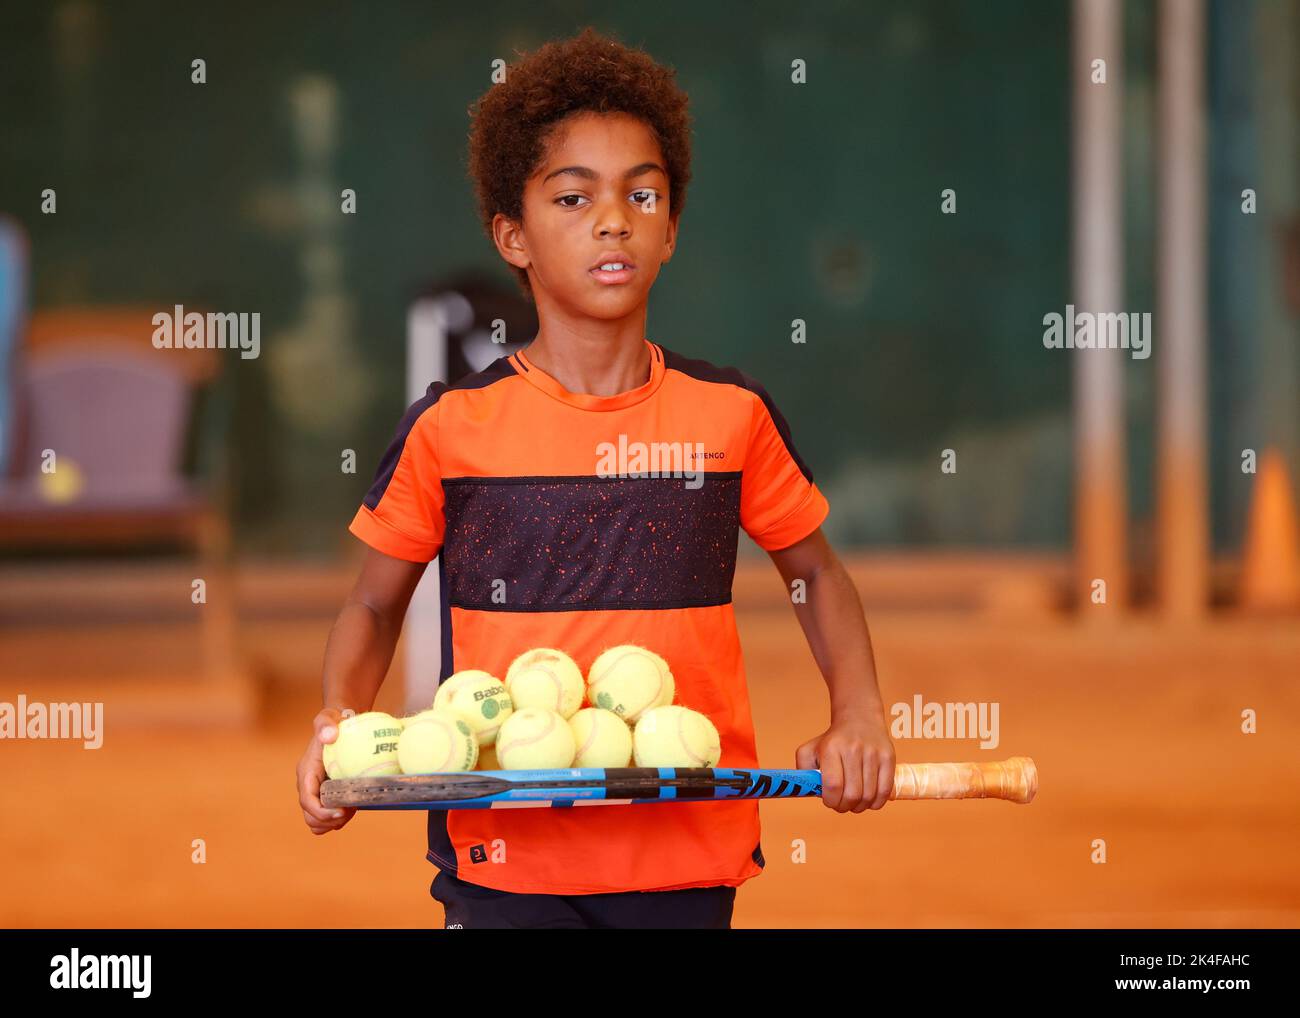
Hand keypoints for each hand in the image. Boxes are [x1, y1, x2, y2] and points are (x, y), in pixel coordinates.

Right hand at [297, 708, 356, 834]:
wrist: (337, 726)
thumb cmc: (332, 722)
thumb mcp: (328, 718)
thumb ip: (326, 724)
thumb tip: (329, 736)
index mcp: (306, 772)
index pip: (307, 800)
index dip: (321, 812)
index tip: (341, 812)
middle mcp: (308, 786)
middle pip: (310, 817)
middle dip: (330, 821)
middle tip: (351, 810)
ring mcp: (316, 793)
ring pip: (317, 823)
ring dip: (334, 823)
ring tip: (352, 809)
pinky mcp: (326, 796)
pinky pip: (327, 819)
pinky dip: (338, 820)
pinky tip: (353, 806)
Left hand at [795, 709, 895, 812]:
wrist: (859, 719)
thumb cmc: (832, 742)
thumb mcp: (809, 751)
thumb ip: (803, 772)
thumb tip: (809, 792)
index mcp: (831, 748)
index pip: (833, 785)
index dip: (831, 801)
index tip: (829, 801)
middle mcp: (853, 749)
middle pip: (852, 794)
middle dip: (844, 807)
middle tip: (841, 805)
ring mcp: (873, 753)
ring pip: (869, 796)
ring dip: (859, 807)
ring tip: (853, 803)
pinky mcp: (888, 758)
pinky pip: (885, 791)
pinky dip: (875, 803)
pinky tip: (868, 800)